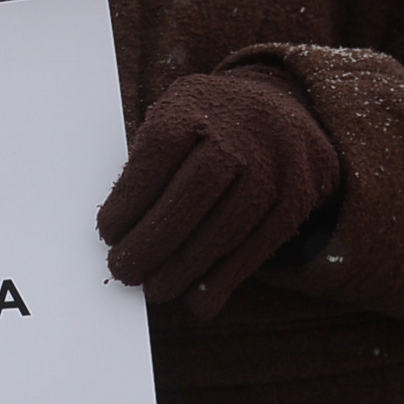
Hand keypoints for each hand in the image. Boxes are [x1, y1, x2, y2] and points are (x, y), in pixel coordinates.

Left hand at [96, 68, 340, 320]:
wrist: (285, 111)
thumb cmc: (208, 127)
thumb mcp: (174, 119)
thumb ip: (149, 164)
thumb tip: (118, 232)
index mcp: (197, 102)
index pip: (160, 150)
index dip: (132, 196)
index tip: (106, 233)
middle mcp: (242, 129)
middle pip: (196, 189)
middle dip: (154, 239)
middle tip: (123, 270)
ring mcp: (276, 164)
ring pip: (229, 224)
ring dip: (186, 267)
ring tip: (153, 289)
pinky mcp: (296, 199)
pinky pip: (259, 245)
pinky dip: (225, 278)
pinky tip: (197, 300)